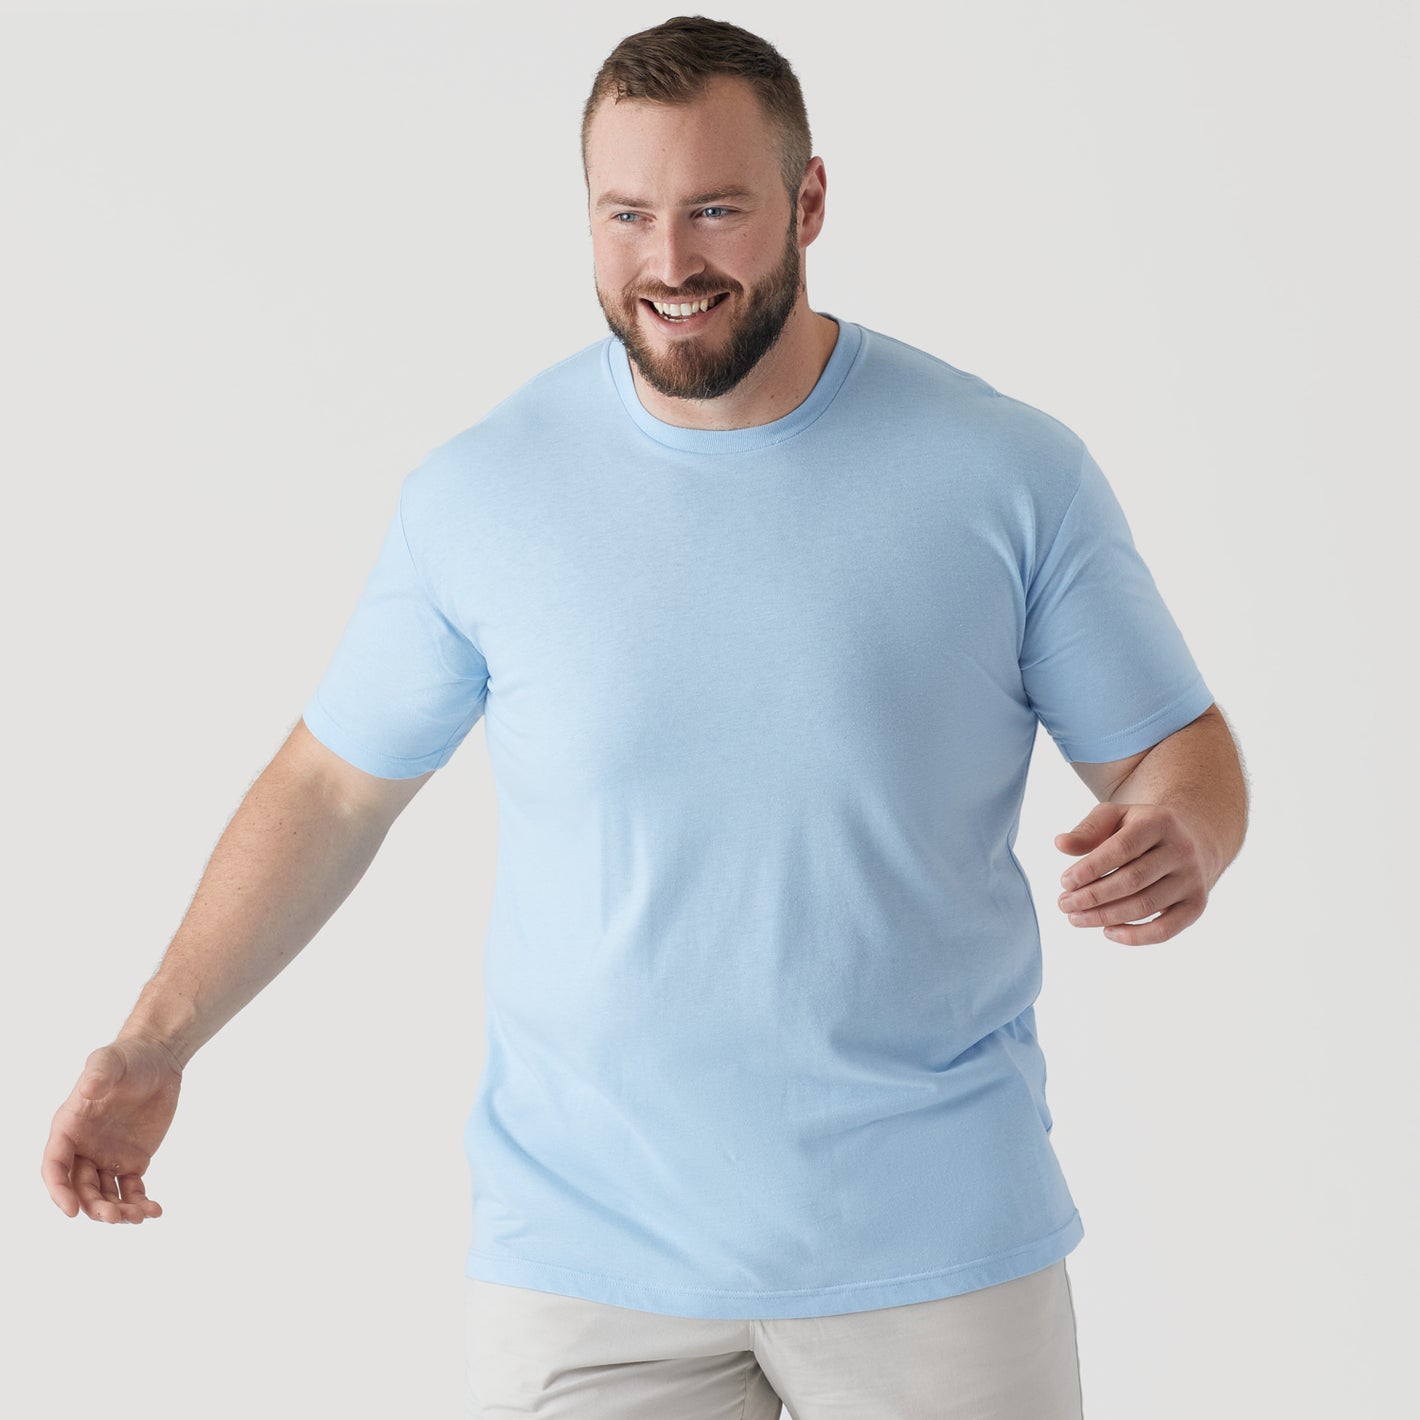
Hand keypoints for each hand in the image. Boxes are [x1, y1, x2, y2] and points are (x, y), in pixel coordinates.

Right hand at [42, 1035, 182, 1222]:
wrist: (160, 1060)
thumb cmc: (129, 1057)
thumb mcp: (110, 1060)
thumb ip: (98, 1074)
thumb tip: (87, 1089)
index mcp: (68, 1129)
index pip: (55, 1167)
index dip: (59, 1191)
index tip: (72, 1211)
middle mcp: (83, 1148)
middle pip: (80, 1188)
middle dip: (94, 1206)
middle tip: (114, 1217)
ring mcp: (107, 1157)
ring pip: (105, 1195)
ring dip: (117, 1211)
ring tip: (139, 1217)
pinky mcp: (133, 1160)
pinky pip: (131, 1189)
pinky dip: (140, 1203)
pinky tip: (155, 1210)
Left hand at [1054, 801, 1214, 944]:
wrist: (1190, 841)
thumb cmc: (1139, 830)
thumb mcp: (1115, 817)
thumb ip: (1088, 829)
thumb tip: (1060, 844)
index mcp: (1160, 822)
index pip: (1122, 848)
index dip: (1091, 868)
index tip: (1064, 882)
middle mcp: (1181, 850)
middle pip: (1132, 880)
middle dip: (1093, 896)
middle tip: (1063, 904)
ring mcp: (1192, 879)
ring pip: (1145, 905)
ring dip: (1105, 916)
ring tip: (1075, 918)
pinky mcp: (1196, 905)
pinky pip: (1165, 929)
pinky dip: (1135, 936)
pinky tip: (1107, 932)